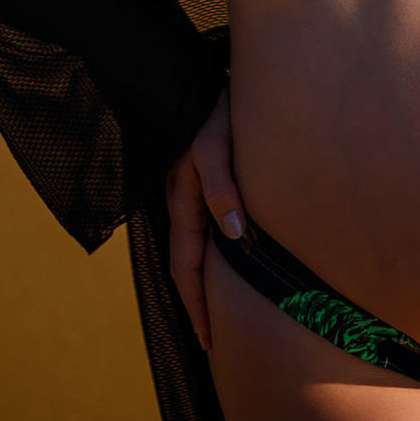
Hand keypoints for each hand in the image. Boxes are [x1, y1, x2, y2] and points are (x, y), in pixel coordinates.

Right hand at [165, 82, 246, 350]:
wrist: (205, 77)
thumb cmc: (213, 109)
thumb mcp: (215, 145)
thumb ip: (222, 188)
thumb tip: (236, 237)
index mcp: (182, 201)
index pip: (188, 267)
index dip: (197, 305)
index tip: (209, 340)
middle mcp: (184, 203)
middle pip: (189, 266)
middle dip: (199, 305)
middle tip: (213, 343)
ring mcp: (192, 194)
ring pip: (197, 250)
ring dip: (205, 284)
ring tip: (219, 315)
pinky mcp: (205, 183)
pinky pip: (207, 231)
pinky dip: (214, 257)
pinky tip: (230, 263)